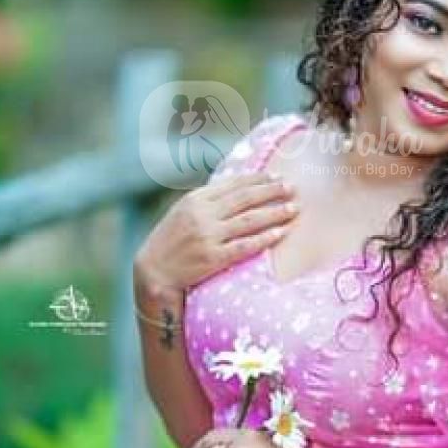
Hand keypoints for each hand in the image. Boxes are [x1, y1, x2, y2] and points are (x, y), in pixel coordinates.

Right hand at [135, 173, 297, 300]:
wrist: (154, 271)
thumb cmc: (171, 240)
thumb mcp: (184, 211)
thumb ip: (209, 200)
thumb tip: (240, 188)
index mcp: (195, 199)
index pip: (233, 184)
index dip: (258, 179)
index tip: (277, 176)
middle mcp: (202, 215)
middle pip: (245, 198)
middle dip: (271, 191)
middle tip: (292, 188)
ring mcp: (208, 236)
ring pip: (249, 220)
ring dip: (274, 213)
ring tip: (293, 209)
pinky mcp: (213, 258)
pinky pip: (245, 246)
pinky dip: (264, 238)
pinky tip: (280, 233)